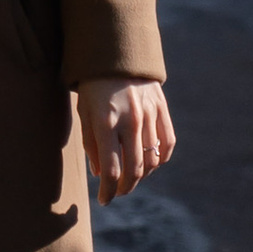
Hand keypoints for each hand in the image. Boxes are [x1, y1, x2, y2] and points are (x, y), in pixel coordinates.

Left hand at [77, 76, 173, 204]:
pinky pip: (168, 144)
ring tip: (131, 178)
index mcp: (105, 121)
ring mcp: (149, 114)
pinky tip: (150, 163)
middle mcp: (130, 120)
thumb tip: (100, 175)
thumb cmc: (93, 86)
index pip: (111, 169)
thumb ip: (92, 145)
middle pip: (134, 169)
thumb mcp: (84, 113)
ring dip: (142, 176)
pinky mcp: (162, 109)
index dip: (108, 190)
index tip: (104, 199)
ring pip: (152, 160)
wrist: (115, 52)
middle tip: (118, 193)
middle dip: (125, 188)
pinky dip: (161, 159)